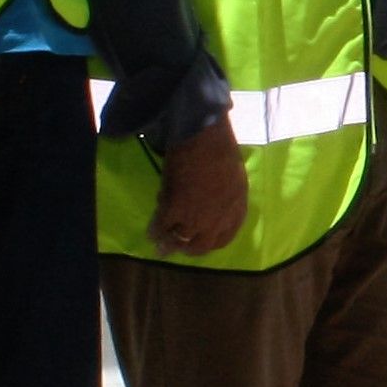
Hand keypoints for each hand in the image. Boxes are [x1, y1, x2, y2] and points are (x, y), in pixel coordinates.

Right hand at [151, 115, 249, 254]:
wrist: (204, 136)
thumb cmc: (221, 147)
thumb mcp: (232, 176)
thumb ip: (224, 194)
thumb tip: (208, 201)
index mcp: (237, 208)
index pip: (226, 236)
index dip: (212, 242)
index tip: (203, 243)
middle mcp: (218, 218)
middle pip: (203, 244)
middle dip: (190, 249)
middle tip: (180, 250)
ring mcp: (196, 216)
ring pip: (180, 239)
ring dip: (169, 245)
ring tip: (160, 249)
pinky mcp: (175, 209)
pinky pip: (162, 226)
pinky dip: (154, 231)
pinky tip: (150, 233)